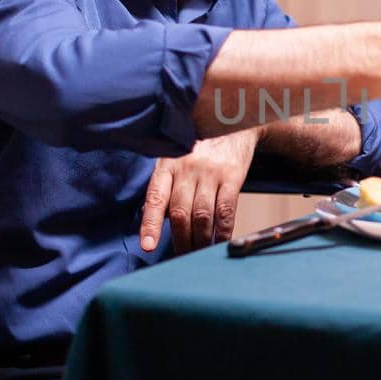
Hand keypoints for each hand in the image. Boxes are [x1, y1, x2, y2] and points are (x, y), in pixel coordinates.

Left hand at [140, 128, 260, 254]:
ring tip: (197, 254)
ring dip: (199, 241)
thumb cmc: (198, 147)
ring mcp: (211, 173)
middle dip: (180, 241)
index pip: (156, 198)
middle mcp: (187, 168)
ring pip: (202, 216)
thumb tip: (157, 221)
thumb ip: (167, 186)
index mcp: (168, 165)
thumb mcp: (175, 157)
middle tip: (180, 258)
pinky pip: (226, 211)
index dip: (151, 224)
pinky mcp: (232, 176)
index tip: (147, 246)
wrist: (233, 122)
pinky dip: (222, 232)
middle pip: (180, 213)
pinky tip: (219, 242)